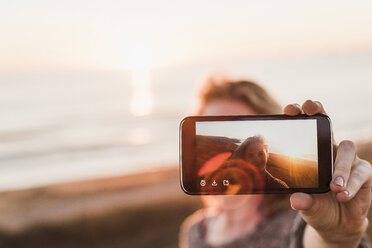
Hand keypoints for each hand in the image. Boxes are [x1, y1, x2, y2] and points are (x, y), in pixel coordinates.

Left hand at [284, 100, 371, 247]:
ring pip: (346, 148)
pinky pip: (361, 172)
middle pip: (328, 125)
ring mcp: (349, 160)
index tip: (290, 108)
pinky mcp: (364, 173)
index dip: (301, 114)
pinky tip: (342, 195)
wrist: (336, 225)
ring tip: (333, 186)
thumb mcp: (306, 204)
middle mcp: (331, 151)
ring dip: (339, 166)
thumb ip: (302, 200)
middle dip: (319, 113)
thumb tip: (296, 199)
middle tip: (309, 107)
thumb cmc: (317, 207)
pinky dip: (351, 184)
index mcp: (313, 153)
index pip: (308, 129)